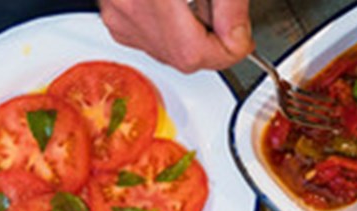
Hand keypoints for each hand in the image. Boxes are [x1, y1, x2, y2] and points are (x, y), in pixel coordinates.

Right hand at [100, 0, 253, 72]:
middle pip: (180, 59)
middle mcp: (128, 9)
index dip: (227, 53)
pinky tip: (176, 6)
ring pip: (164, 53)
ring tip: (197, 6)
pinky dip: (168, 32)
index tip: (242, 41)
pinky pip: (147, 39)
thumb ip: (231, 6)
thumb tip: (238, 37)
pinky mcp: (114, 14)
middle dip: (211, 46)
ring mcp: (117, 14)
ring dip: (190, 40)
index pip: (194, 55)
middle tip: (227, 19)